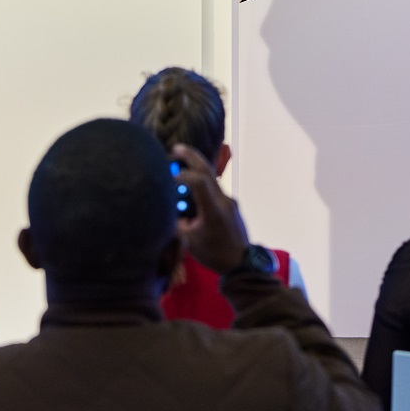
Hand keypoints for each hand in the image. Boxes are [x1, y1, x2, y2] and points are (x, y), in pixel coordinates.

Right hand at [172, 144, 248, 273]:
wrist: (242, 262)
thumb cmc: (214, 254)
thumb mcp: (189, 242)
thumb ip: (177, 224)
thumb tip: (167, 210)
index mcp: (213, 210)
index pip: (199, 182)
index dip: (183, 175)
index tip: (169, 177)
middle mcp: (224, 200)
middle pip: (208, 171)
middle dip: (192, 157)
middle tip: (176, 148)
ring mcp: (230, 201)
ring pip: (212, 178)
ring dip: (197, 168)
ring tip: (181, 161)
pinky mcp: (232, 205)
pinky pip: (215, 189)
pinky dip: (202, 182)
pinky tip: (192, 186)